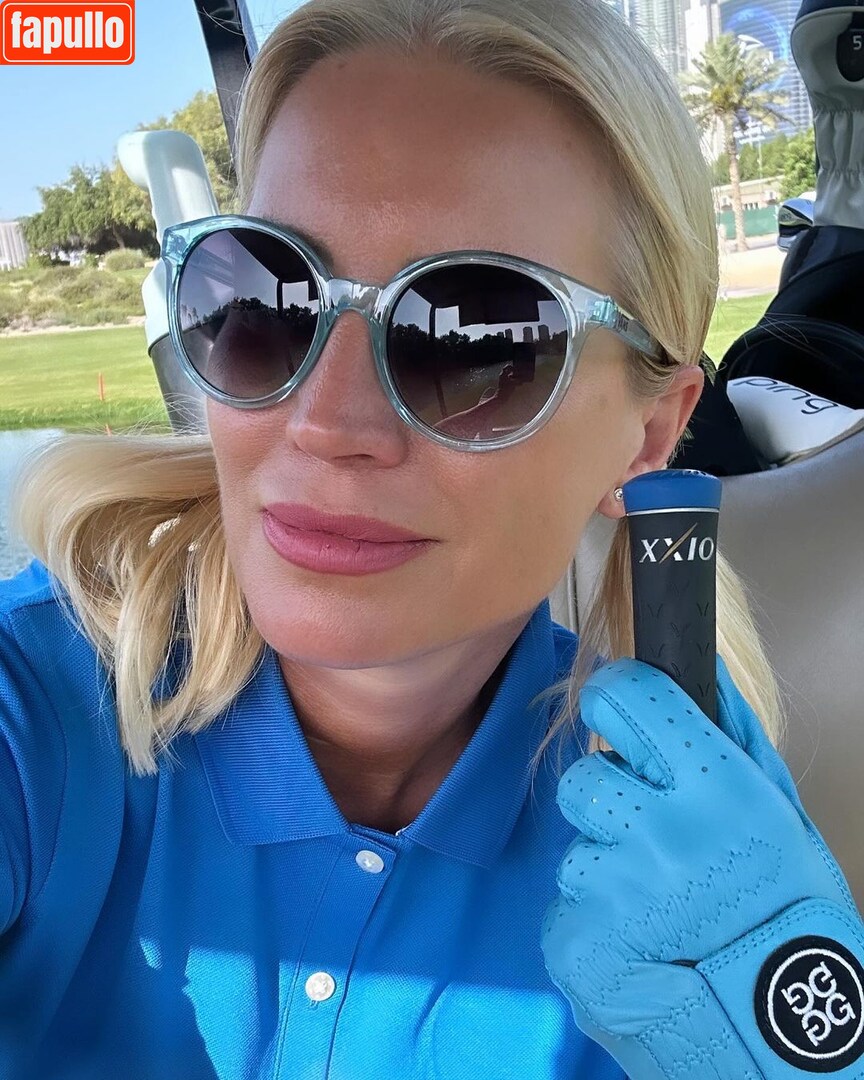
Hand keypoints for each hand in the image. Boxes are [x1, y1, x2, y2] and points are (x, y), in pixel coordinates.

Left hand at [541, 657, 863, 1078]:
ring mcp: (616, 893)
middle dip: (607, 797)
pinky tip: (640, 944)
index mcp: (718, 790)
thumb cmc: (792, 916)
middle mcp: (661, 834)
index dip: (617, 698)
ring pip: (575, 851)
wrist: (781, 1037)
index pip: (629, 695)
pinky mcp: (580, 943)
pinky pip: (566, 910)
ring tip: (656, 906)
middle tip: (645, 829)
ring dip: (606, 871)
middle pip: (584, 776)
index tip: (619, 711)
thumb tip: (706, 670)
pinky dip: (596, 924)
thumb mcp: (785, 819)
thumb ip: (738, 740)